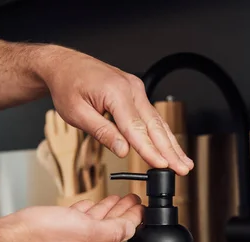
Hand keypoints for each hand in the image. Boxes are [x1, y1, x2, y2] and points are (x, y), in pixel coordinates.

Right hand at [0, 194, 142, 241]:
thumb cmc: (39, 239)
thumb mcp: (84, 231)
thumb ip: (111, 230)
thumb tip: (131, 227)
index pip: (123, 233)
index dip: (134, 217)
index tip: (142, 205)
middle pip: (111, 228)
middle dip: (124, 212)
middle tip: (134, 199)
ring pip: (95, 223)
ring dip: (107, 210)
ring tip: (118, 200)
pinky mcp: (55, 234)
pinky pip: (78, 221)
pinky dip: (87, 211)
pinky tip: (89, 206)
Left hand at [38, 47, 193, 175]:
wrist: (65, 65)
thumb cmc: (67, 86)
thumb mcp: (77, 113)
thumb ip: (102, 132)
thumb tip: (123, 150)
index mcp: (115, 92)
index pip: (136, 128)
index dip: (150, 150)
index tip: (161, 165)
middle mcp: (130, 88)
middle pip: (154, 125)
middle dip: (170, 150)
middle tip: (182, 168)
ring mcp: (135, 89)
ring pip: (157, 121)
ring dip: (171, 143)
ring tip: (183, 162)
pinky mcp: (134, 92)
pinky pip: (151, 115)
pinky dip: (162, 133)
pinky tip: (171, 146)